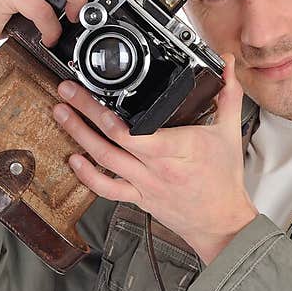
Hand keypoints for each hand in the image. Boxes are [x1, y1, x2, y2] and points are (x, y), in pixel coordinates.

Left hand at [53, 54, 258, 264]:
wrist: (220, 223)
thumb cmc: (224, 181)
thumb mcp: (229, 134)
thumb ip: (227, 96)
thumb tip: (226, 66)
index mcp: (182, 148)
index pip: (140, 134)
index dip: (114, 121)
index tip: (97, 97)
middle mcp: (158, 168)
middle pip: (114, 140)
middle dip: (85, 114)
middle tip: (67, 93)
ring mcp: (145, 184)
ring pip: (105, 161)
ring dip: (79, 136)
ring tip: (62, 113)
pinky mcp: (138, 197)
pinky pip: (107, 189)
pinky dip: (87, 175)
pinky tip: (73, 159)